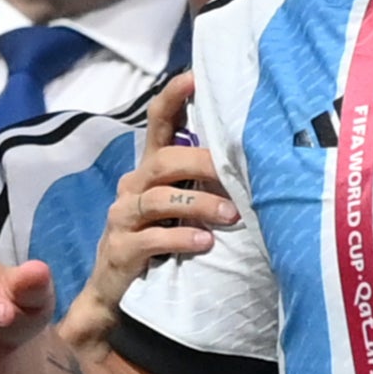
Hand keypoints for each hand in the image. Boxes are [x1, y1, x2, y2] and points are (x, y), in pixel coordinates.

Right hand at [76, 75, 233, 330]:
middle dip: (201, 164)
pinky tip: (204, 243)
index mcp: (150, 170)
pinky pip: (150, 237)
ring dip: (199, 205)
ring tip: (231, 217)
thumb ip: (206, 186)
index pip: (158, 123)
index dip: (174, 98)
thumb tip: (258, 164)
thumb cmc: (161, 245)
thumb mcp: (183, 209)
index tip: (196, 77)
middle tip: (236, 176)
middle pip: (163, 160)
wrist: (115, 296)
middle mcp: (132, 186)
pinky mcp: (120, 249)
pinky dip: (179, 238)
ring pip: (158, 198)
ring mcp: (122, 218)